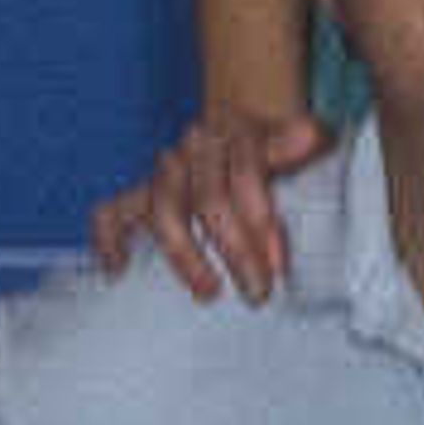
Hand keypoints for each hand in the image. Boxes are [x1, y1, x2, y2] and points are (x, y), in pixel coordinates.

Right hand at [85, 106, 332, 302]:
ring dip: (186, 255)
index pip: (246, 171)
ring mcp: (167, 170)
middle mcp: (197, 146)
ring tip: (209, 293)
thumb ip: (302, 141)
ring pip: (163, 207)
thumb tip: (311, 136)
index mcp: (238, 131)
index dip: (260, 218)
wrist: (237, 132)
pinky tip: (119, 271)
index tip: (278, 265)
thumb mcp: (298, 142)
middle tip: (258, 293)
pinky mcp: (140, 194)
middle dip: (234, 249)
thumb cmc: (272, 154)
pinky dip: (112, 239)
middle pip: (208, 197)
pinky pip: (113, 212)